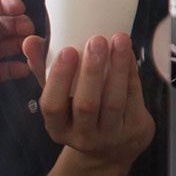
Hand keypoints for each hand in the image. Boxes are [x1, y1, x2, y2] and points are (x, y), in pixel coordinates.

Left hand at [0, 0, 34, 80]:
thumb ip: (0, 22)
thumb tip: (16, 11)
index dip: (8, 4)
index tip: (20, 8)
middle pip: (6, 25)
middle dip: (21, 27)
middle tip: (31, 31)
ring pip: (8, 46)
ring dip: (23, 47)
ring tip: (35, 50)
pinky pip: (4, 68)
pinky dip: (15, 68)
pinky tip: (24, 69)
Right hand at [31, 33, 153, 172]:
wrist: (115, 145)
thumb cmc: (82, 113)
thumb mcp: (62, 97)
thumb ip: (45, 71)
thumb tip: (32, 42)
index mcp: (58, 128)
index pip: (53, 106)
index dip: (59, 79)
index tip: (67, 50)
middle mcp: (83, 136)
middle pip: (86, 104)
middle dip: (91, 70)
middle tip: (96, 41)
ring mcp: (111, 135)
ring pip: (114, 101)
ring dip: (117, 67)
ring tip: (119, 40)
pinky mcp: (135, 128)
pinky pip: (134, 96)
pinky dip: (131, 72)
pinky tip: (129, 53)